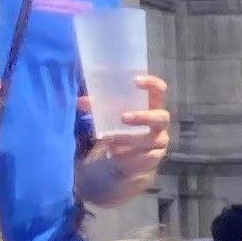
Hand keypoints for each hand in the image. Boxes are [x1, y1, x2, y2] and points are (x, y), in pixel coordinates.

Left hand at [94, 71, 171, 189]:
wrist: (125, 159)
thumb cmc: (119, 129)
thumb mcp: (107, 116)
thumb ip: (96, 108)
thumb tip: (80, 101)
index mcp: (150, 105)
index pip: (159, 90)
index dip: (151, 83)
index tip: (135, 81)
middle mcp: (159, 121)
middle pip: (161, 116)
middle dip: (143, 117)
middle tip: (123, 117)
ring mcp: (160, 140)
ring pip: (151, 138)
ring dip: (129, 138)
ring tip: (109, 139)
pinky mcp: (156, 156)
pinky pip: (147, 156)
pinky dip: (130, 154)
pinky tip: (116, 152)